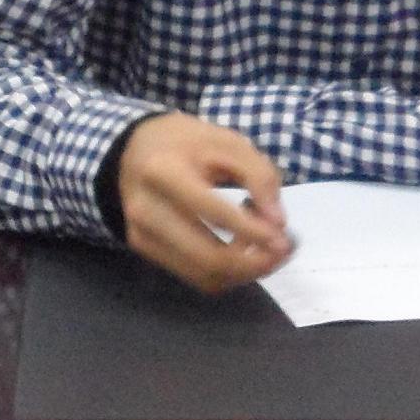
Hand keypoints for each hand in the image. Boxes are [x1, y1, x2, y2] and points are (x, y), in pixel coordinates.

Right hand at [116, 113, 291, 293]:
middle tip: (283, 250)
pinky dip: (227, 273)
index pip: (212, 211)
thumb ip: (259, 176)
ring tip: (265, 248)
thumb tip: (277, 223)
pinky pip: (195, 277)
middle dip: (254, 262)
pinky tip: (240, 249)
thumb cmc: (188, 143)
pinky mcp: (145, 250)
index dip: (252, 230)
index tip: (284, 237)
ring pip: (204, 276)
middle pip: (207, 257)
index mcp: (164, 171)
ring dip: (245, 271)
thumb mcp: (228, 142)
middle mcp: (146, 209)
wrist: (135, 149)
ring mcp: (141, 234)